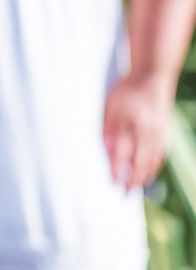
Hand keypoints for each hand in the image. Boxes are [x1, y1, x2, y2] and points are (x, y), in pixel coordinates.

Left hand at [102, 73, 174, 192]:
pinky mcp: (165, 130)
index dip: (117, 170)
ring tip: (135, 188)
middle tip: (125, 194)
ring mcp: (158, 131)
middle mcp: (145, 131)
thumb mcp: (110, 105)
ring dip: (144, 176)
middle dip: (132, 180)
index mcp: (129, 124)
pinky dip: (155, 165)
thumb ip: (107, 128)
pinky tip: (149, 172)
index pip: (122, 154)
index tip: (112, 183)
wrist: (152, 75)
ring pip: (152, 160)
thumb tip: (105, 149)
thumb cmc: (126, 89)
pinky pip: (161, 152)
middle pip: (139, 162)